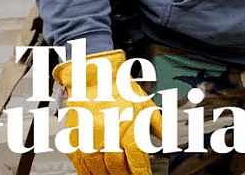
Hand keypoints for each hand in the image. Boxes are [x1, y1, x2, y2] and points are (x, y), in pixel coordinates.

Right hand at [52, 50, 162, 174]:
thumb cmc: (121, 92)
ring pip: (98, 169)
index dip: (142, 173)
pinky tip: (98, 174)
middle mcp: (107, 134)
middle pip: (117, 167)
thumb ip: (160, 126)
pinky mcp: (74, 141)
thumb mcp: (146, 106)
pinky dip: (90, 174)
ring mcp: (89, 139)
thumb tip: (170, 142)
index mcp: (127, 127)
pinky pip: (81, 166)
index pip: (136, 159)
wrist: (94, 79)